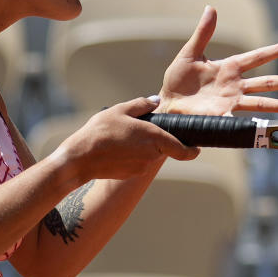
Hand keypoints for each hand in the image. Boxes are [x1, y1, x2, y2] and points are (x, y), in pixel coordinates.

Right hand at [57, 97, 199, 181]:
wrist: (80, 158)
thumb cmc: (100, 131)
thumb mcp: (120, 110)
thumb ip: (142, 104)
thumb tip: (156, 101)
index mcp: (155, 138)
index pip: (183, 150)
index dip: (192, 151)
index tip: (197, 149)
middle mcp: (152, 155)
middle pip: (164, 148)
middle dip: (157, 140)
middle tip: (139, 130)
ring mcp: (142, 167)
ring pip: (150, 155)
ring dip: (143, 148)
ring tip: (122, 137)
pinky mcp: (131, 174)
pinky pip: (138, 163)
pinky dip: (133, 156)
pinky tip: (117, 148)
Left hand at [158, 6, 277, 115]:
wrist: (166, 105)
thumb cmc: (177, 81)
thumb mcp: (189, 54)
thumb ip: (203, 33)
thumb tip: (211, 7)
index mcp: (229, 68)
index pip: (258, 57)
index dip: (277, 50)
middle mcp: (235, 86)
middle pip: (268, 82)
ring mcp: (231, 102)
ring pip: (263, 102)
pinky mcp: (223, 117)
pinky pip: (242, 121)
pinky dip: (256, 125)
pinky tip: (271, 128)